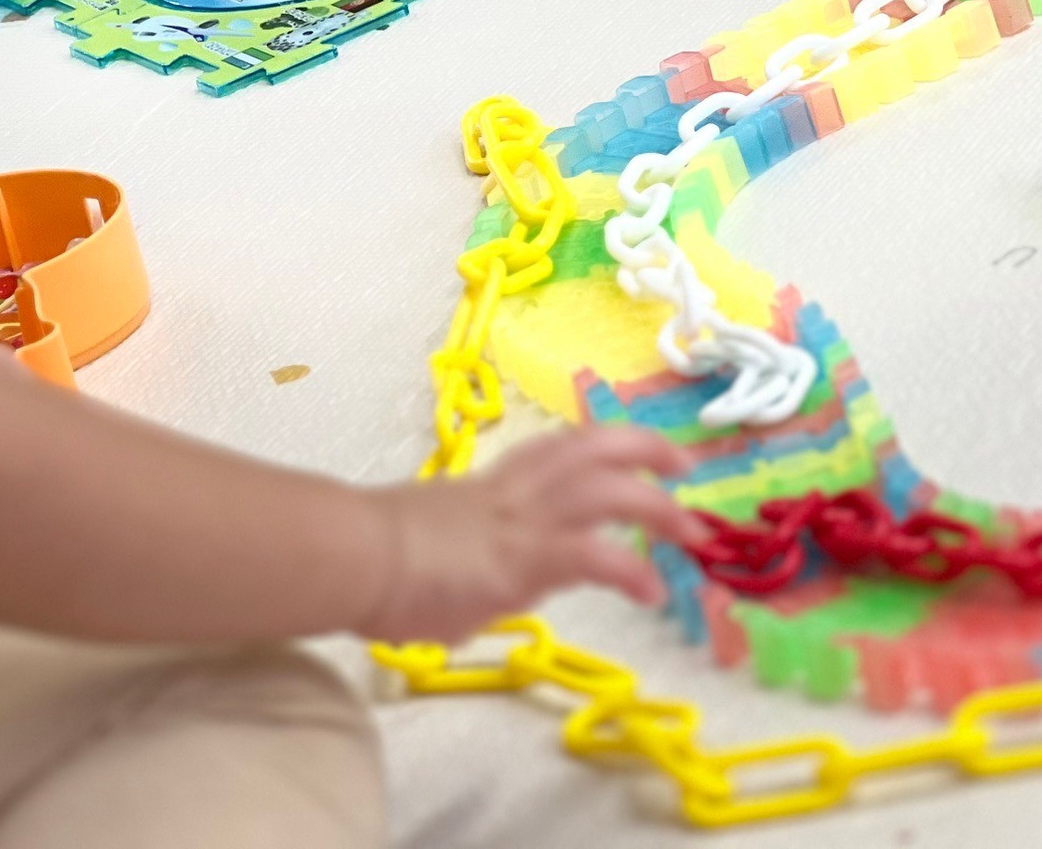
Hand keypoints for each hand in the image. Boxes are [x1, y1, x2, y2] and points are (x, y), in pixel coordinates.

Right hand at [358, 425, 695, 644]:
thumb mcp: (428, 540)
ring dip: (657, 507)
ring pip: (607, 490)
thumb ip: (462, 555)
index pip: (555, 451)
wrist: (350, 555)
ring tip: (691, 532)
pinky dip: (632, 572)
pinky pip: (595, 558)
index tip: (629, 452)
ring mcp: (521, 522)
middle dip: (644, 449)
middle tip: (682, 467)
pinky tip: (653, 593)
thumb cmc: (368, 553)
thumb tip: (465, 587)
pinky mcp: (522, 562)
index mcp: (491, 485)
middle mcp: (513, 493)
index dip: (599, 448)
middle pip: (592, 447)